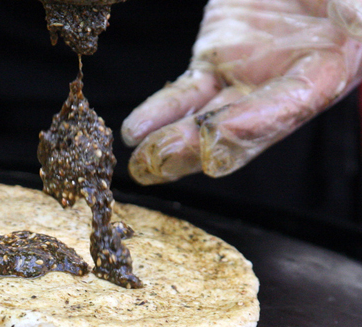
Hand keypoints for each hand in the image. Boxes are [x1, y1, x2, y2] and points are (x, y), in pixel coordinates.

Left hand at [121, 0, 361, 183]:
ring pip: (204, 119)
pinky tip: (135, 132)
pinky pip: (183, 94)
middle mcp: (279, 88)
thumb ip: (351, 7)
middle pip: (239, 128)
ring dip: (172, 142)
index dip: (253, 124)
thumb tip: (355, 23)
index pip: (287, 106)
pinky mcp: (213, 65)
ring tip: (141, 162)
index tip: (216, 136)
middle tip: (163, 162)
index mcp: (325, 73)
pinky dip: (159, 113)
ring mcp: (242, 80)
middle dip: (199, 148)